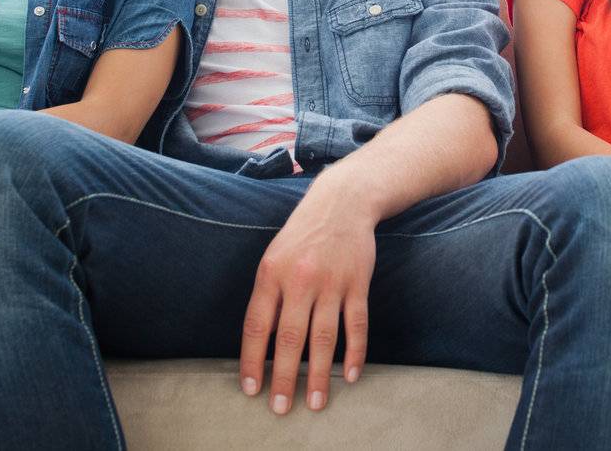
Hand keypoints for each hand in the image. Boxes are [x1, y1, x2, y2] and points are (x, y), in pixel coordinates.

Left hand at [239, 182, 375, 415]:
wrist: (342, 203)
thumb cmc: (302, 236)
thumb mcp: (274, 257)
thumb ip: (268, 296)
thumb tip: (262, 343)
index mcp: (271, 273)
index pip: (257, 325)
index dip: (253, 360)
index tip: (252, 389)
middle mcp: (300, 279)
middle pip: (290, 337)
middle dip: (284, 377)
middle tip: (281, 408)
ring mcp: (332, 282)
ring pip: (324, 337)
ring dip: (319, 373)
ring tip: (315, 402)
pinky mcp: (358, 282)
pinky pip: (357, 324)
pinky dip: (355, 352)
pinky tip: (350, 375)